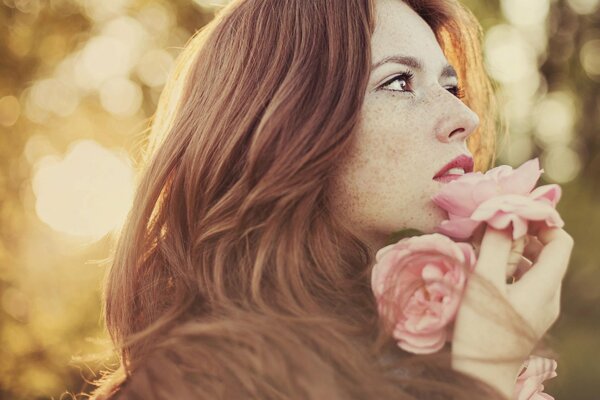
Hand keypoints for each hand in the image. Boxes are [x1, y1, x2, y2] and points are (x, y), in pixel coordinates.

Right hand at [451, 224, 573, 397]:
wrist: (481, 374)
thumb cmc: (480, 328)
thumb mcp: (483, 282)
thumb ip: (496, 246)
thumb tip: (503, 215)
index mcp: (545, 286)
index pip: (561, 241)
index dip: (543, 222)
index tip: (515, 215)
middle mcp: (551, 296)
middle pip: (549, 253)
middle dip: (524, 236)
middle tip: (494, 233)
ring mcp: (543, 308)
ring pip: (538, 267)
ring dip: (516, 253)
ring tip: (488, 253)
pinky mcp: (531, 315)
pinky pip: (529, 282)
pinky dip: (514, 269)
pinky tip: (491, 273)